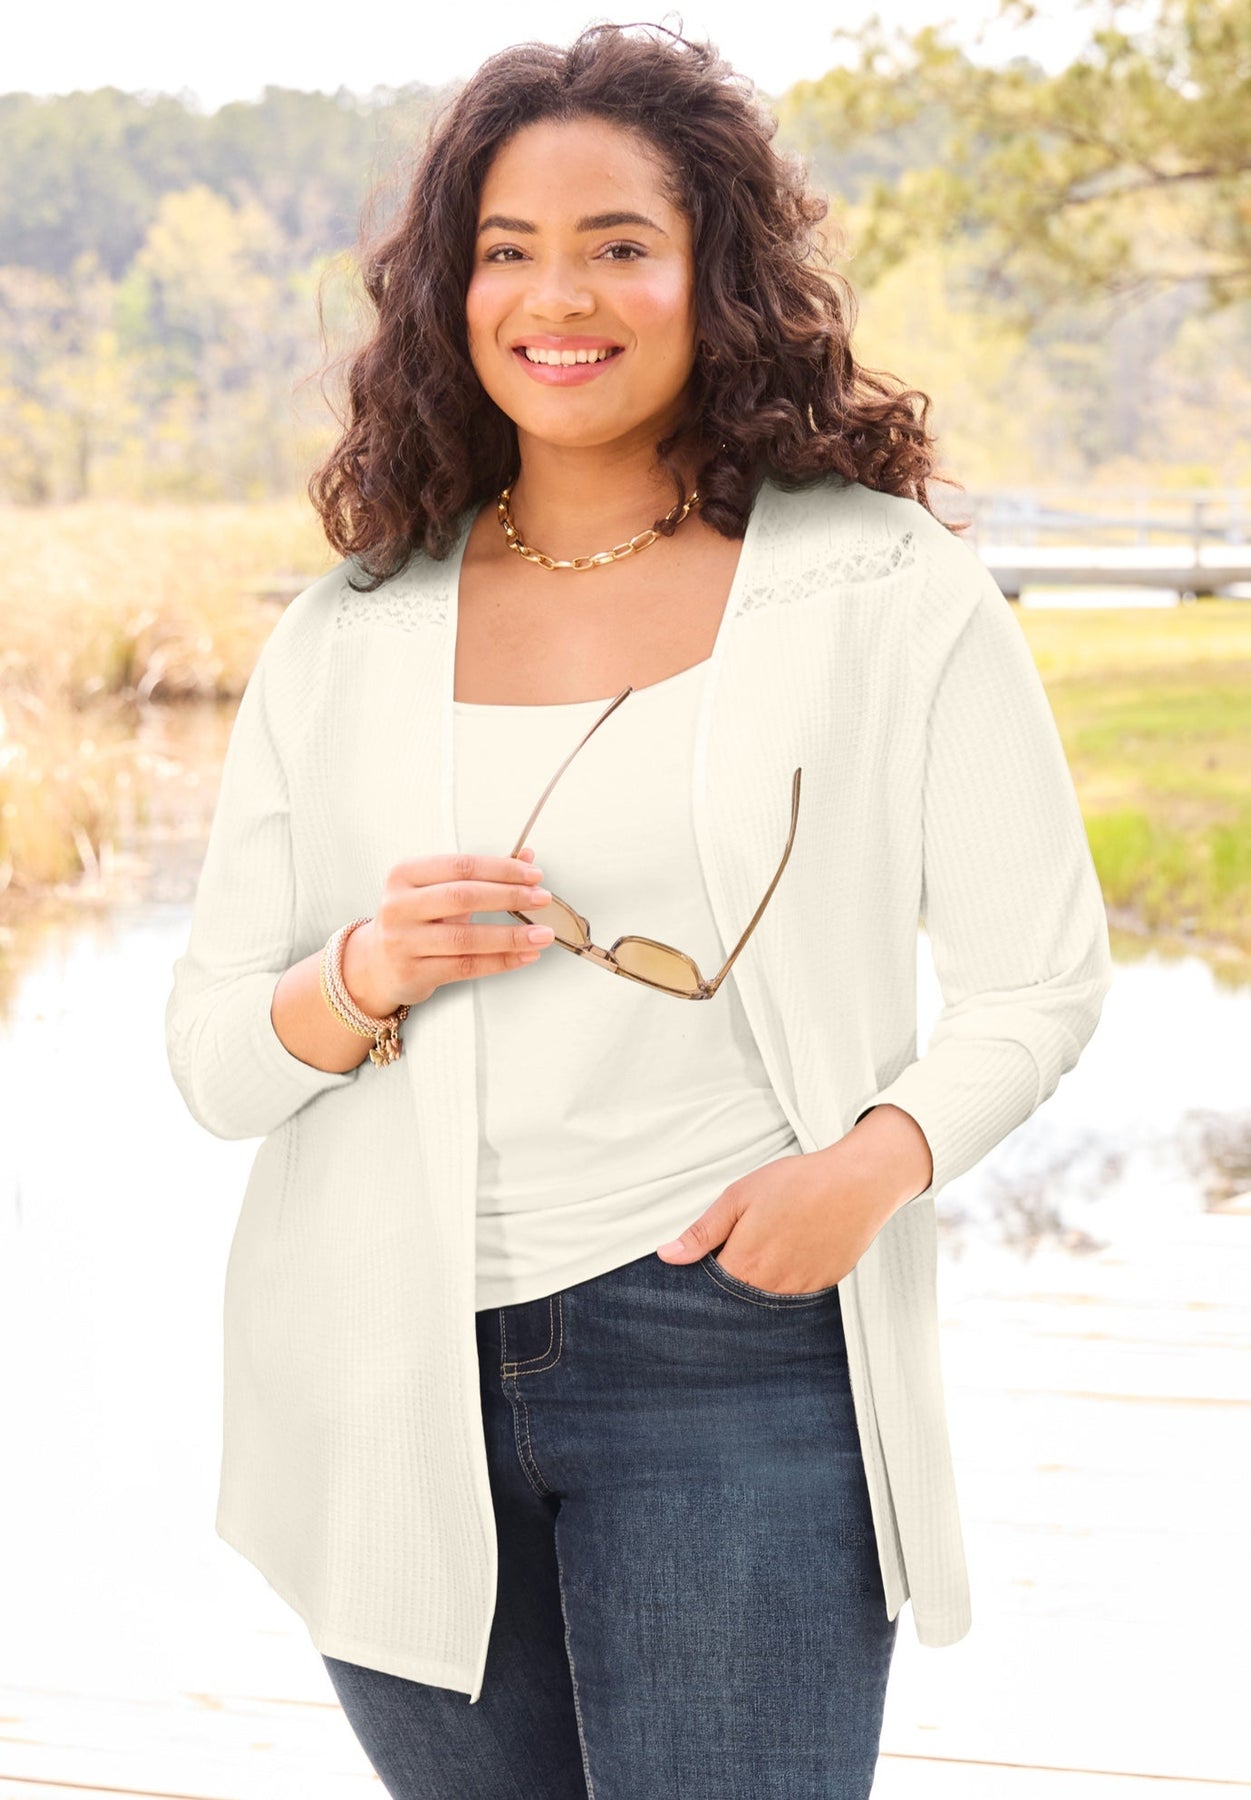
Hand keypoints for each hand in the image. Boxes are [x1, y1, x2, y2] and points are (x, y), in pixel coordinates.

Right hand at [342, 847, 555, 1014]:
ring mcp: (402, 942)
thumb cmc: (417, 921)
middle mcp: (399, 906)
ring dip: (510, 936)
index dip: (502, 869)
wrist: (378, 965)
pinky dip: (500, 961)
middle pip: (463, 897)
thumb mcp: (440, 891)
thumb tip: (527, 858)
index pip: (461, 865)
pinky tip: (524, 956)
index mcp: (404, 875)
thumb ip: (482, 874)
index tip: (534, 875)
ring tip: (542, 934)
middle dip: (509, 897)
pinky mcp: (412, 973)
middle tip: (542, 899)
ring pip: (465, 938)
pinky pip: (465, 967)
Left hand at [654, 1109, 931, 1291]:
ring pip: (766, 1299)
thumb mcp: (739, 1197)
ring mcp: (800, 1290)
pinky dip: (786, 1281)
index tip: (706, 1261)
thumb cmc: (798, 1183)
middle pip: (737, 1300)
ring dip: (759, 1283)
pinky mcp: (824, 1286)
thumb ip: (703, 1232)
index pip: (709, 1291)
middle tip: (740, 1248)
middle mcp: (772, 1287)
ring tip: (769, 1246)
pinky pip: (794, 1294)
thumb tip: (668, 1256)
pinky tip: (792, 1252)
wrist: (858, 1183)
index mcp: (745, 1264)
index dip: (703, 1277)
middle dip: (730, 1282)